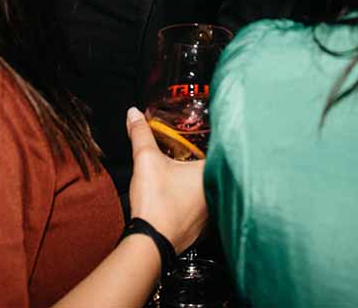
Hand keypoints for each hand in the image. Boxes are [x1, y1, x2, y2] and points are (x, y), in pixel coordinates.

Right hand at [125, 107, 207, 252]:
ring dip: (203, 183)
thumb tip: (134, 114)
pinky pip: (207, 208)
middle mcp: (219, 193)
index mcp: (211, 173)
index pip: (223, 149)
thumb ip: (141, 134)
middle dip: (207, 161)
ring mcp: (214, 214)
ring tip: (189, 173)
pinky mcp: (205, 229)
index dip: (216, 139)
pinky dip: (198, 201)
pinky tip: (184, 197)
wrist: (151, 243)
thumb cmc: (156, 203)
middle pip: (219, 170)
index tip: (209, 132)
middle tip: (195, 150)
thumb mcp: (146, 160)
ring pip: (214, 190)